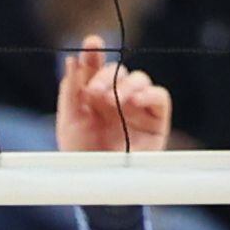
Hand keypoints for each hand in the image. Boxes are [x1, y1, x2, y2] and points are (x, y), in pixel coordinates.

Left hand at [55, 36, 172, 157]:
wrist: (100, 186)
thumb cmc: (82, 157)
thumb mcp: (69, 122)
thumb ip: (70, 91)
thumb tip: (71, 60)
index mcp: (94, 94)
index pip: (96, 67)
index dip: (94, 53)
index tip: (92, 44)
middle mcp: (116, 97)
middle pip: (117, 71)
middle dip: (105, 76)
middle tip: (94, 93)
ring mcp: (137, 107)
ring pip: (139, 79)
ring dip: (126, 84)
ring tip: (114, 100)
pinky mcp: (156, 120)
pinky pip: (160, 97)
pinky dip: (149, 94)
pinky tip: (135, 101)